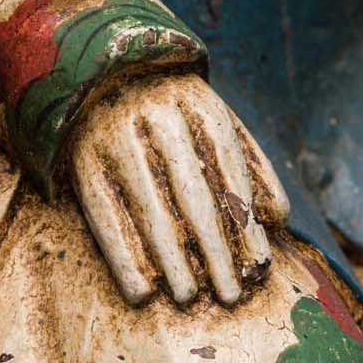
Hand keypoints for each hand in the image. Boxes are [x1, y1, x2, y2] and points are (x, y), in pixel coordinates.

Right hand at [70, 72, 290, 307]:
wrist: (99, 65)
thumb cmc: (173, 107)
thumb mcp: (216, 118)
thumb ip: (251, 163)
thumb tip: (279, 218)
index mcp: (199, 105)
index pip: (232, 175)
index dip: (246, 225)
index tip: (259, 269)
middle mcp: (159, 118)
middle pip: (195, 197)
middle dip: (216, 252)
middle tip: (232, 296)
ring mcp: (117, 138)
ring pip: (151, 210)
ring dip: (172, 261)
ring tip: (190, 297)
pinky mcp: (82, 160)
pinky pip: (105, 218)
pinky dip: (123, 258)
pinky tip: (141, 293)